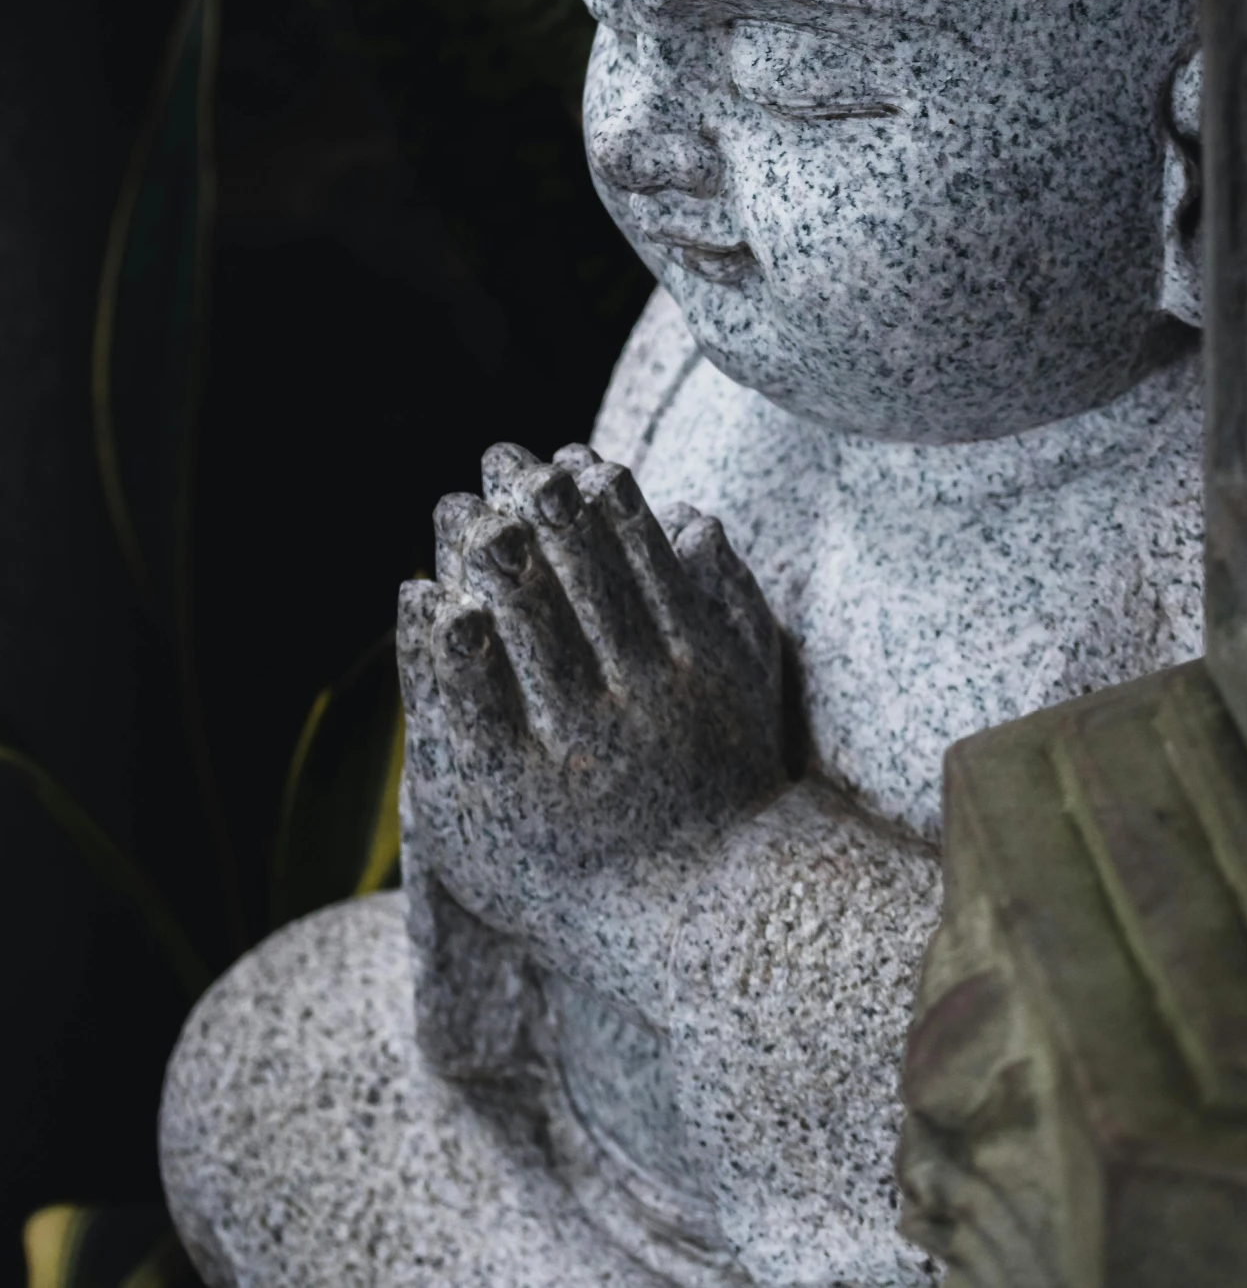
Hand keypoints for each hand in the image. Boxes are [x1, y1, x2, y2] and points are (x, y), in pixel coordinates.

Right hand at [398, 442, 785, 1005]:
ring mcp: (654, 706)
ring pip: (598, 583)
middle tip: (477, 485)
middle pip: (530, 615)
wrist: (701, 898)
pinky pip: (662, 575)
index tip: (432, 579)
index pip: (463, 674)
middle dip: (498, 538)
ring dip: (562, 512)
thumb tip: (418, 592)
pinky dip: (628, 521)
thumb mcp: (469, 823)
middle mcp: (584, 744)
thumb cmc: (556, 861)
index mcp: (509, 786)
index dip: (445, 610)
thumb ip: (436, 709)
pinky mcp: (711, 672)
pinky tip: (602, 478)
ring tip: (536, 464)